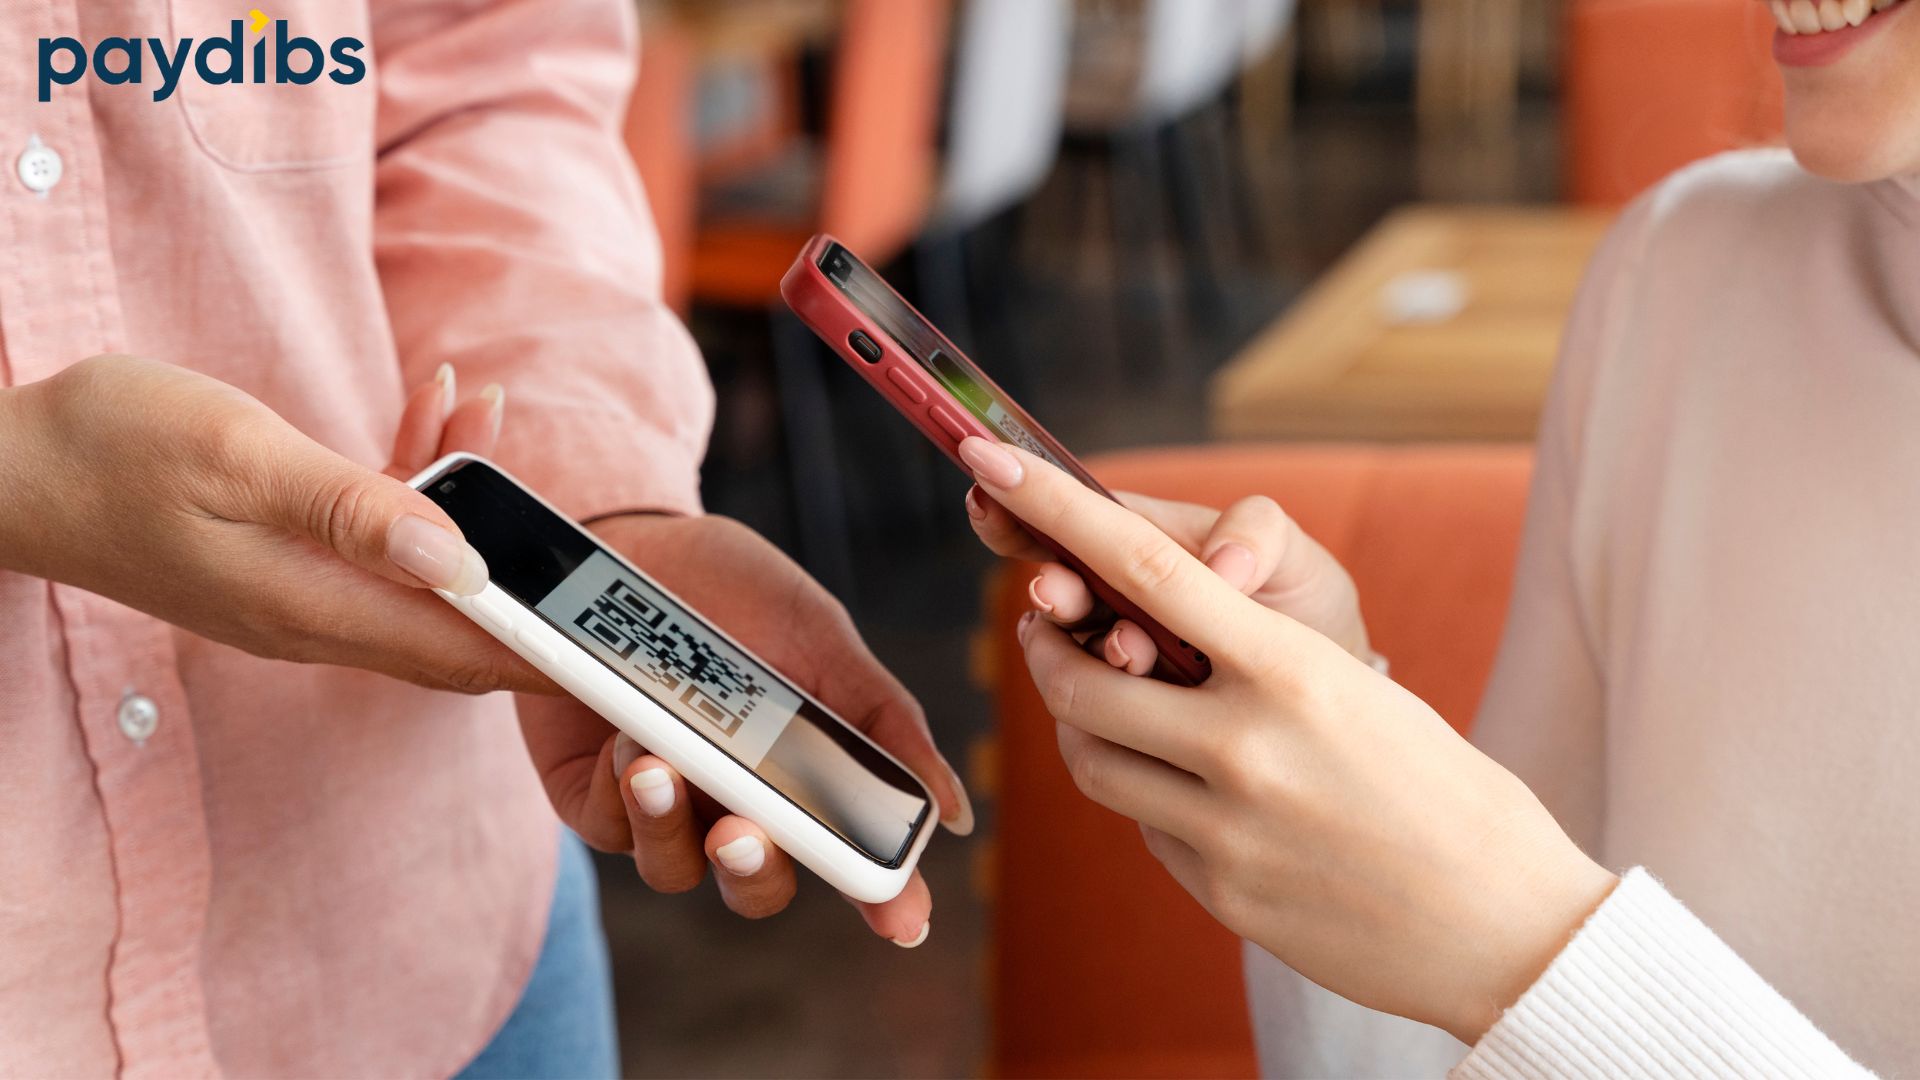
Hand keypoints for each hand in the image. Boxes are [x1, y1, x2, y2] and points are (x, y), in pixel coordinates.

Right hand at [0, 354, 545, 691]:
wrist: (8, 464)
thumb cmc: (110, 449)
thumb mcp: (238, 459)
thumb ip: (353, 511)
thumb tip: (459, 562)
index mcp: (312, 607)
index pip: (459, 653)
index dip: (544, 649)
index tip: (613, 641)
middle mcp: (316, 617)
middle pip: (456, 619)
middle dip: (525, 569)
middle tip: (581, 524)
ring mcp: (301, 591)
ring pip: (422, 565)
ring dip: (468, 495)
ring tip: (485, 404)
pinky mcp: (287, 557)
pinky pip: (377, 532)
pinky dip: (414, 477)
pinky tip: (437, 405)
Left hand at [513, 513, 970, 945]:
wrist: (625, 544)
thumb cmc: (736, 590)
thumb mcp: (821, 635)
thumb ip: (882, 720)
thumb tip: (949, 810)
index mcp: (808, 773)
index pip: (850, 854)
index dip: (881, 897)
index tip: (902, 921)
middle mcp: (739, 802)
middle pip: (759, 882)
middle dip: (755, 869)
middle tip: (741, 834)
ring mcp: (666, 806)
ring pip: (676, 868)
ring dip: (670, 825)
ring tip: (658, 761)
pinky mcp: (595, 797)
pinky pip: (612, 828)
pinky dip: (622, 792)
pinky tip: (625, 739)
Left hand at [961, 436, 1615, 1043]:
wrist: (1509, 927)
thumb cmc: (1445, 787)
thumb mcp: (1361, 691)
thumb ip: (1255, 661)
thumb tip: (1156, 641)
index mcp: (1293, 671)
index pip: (1146, 569)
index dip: (1056, 510)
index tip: (993, 461)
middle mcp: (1246, 748)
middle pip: (1081, 682)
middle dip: (1046, 649)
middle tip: (1041, 626)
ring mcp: (1226, 830)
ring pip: (1092, 760)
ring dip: (1081, 722)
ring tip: (1103, 700)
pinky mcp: (1220, 893)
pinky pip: (1142, 825)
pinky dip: (1144, 793)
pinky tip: (1188, 786)